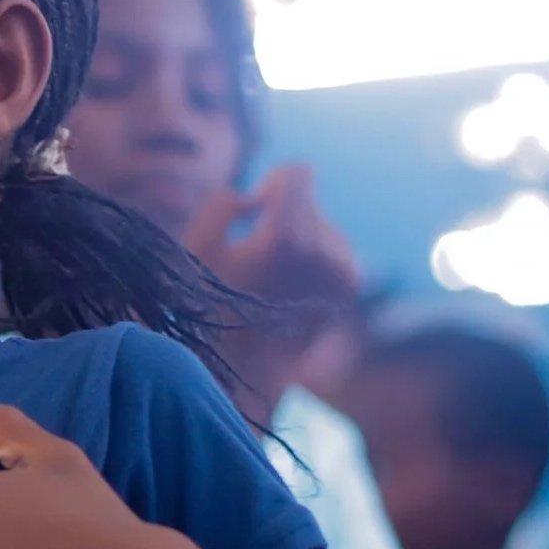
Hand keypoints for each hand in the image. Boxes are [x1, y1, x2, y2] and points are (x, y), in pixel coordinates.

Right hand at [187, 165, 359, 310]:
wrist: (244, 374)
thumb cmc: (213, 310)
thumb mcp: (198, 249)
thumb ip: (222, 204)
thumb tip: (254, 199)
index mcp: (288, 237)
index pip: (299, 175)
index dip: (272, 183)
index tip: (255, 207)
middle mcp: (325, 252)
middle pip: (309, 202)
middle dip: (283, 216)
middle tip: (254, 252)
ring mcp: (343, 273)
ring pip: (322, 227)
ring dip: (299, 238)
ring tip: (270, 275)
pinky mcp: (350, 289)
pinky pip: (334, 250)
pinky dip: (313, 259)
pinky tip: (288, 287)